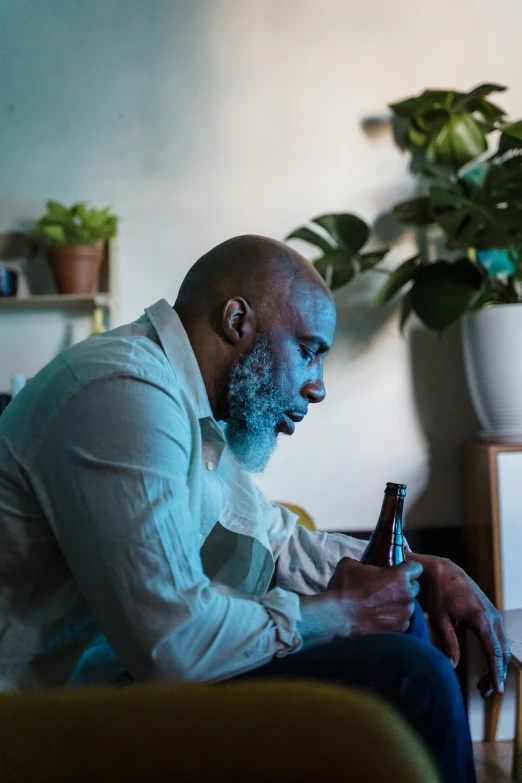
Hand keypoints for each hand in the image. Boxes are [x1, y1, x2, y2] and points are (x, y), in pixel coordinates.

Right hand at [327, 557, 422, 634]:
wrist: (336, 617)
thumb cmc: (344, 588)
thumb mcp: (350, 564)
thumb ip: (364, 562)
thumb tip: (364, 565)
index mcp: (399, 576)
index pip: (417, 568)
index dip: (408, 567)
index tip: (399, 569)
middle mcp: (406, 595)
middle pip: (415, 587)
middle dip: (405, 586)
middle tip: (388, 587)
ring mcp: (404, 614)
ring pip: (409, 605)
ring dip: (400, 603)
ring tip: (382, 604)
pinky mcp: (399, 629)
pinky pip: (403, 620)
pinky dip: (395, 618)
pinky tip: (380, 616)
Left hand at [410, 553, 510, 695]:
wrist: (447, 572)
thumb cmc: (441, 595)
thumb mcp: (440, 620)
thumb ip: (448, 643)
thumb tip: (452, 667)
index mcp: (480, 619)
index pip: (493, 651)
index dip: (496, 672)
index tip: (497, 690)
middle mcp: (493, 618)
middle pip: (502, 653)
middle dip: (496, 675)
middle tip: (485, 693)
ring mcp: (495, 616)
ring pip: (503, 648)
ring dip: (497, 667)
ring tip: (483, 686)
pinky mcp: (493, 616)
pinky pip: (500, 640)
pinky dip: (496, 656)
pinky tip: (488, 669)